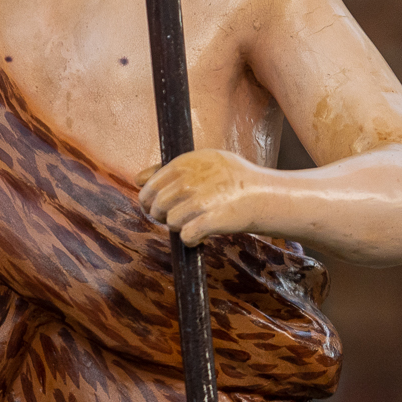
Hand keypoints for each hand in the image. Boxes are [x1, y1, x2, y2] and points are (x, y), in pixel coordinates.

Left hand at [137, 149, 275, 245]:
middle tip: (179, 217)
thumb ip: (167, 168)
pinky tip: (201, 235)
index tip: (157, 207)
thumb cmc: (231, 178)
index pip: (148, 187)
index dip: (149, 201)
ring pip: (170, 223)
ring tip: (195, 222)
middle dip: (162, 216)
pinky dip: (191, 239)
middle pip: (156, 207)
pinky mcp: (209, 221)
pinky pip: (185, 237)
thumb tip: (137, 180)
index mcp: (183, 163)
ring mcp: (199, 201)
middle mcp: (188, 181)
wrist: (263, 195)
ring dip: (180, 227)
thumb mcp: (201, 161)